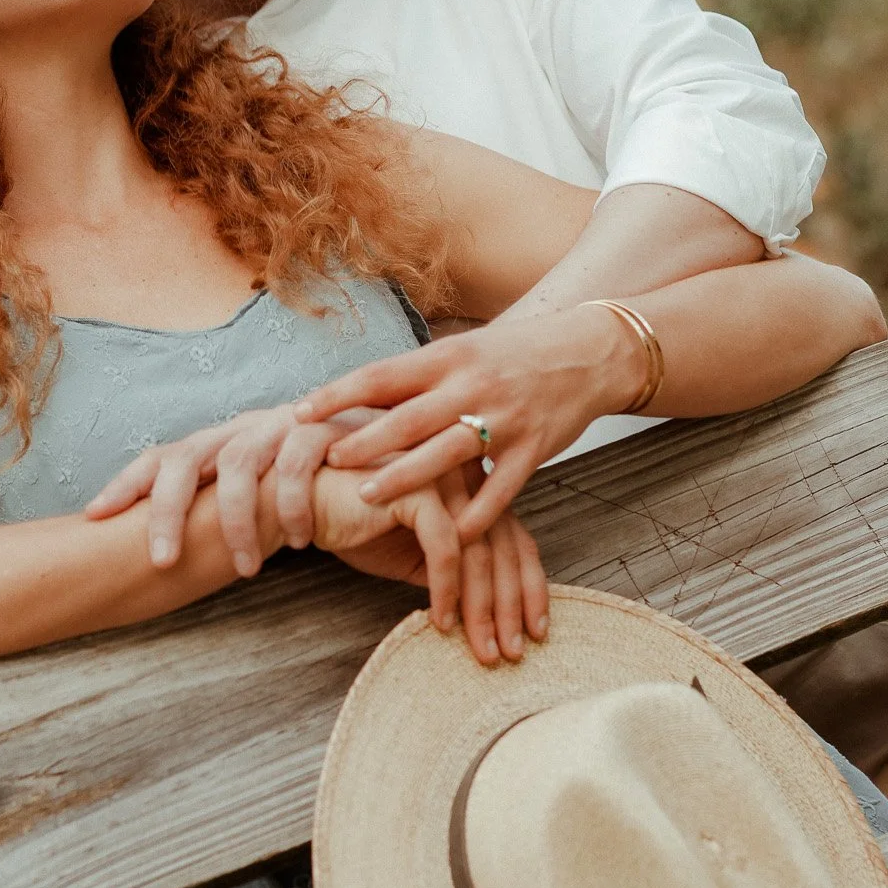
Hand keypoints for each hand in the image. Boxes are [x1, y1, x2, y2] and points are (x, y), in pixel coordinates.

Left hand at [83, 404, 381, 576]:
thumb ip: (222, 513)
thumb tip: (167, 557)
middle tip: (163, 561)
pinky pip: (298, 462)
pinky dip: (293, 502)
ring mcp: (280, 424)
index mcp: (218, 444)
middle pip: (186, 457)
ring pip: (240, 463)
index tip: (93, 515)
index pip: (161, 458)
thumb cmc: (313, 485)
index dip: (126, 483)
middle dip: (168, 510)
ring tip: (248, 570)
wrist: (385, 450)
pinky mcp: (324, 428)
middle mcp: (241, 429)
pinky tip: (297, 539)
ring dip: (238, 521)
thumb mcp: (259, 499)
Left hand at [294, 305, 645, 543]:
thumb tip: (354, 394)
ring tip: (367, 496)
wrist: (588, 353)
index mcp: (447, 358)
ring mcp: (505, 418)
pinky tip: (449, 535)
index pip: (382, 375)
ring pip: (447, 453)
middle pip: (408, 417)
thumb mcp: (462, 352)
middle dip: (365, 441)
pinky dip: (475, 514)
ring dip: (405, 477)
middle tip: (325, 459)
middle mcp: (472, 385)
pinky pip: (501, 488)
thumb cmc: (511, 356)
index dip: (338, 394)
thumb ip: (417, 376)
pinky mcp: (534, 449)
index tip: (299, 411)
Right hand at [312, 462, 549, 664]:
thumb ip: (449, 567)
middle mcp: (465, 475)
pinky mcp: (417, 488)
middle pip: (507, 545)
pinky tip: (442, 621)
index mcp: (470, 486)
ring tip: (484, 649)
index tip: (535, 631)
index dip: (530, 587)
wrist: (297, 500)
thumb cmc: (351, 522)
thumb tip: (481, 608)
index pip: (515, 538)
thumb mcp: (411, 552)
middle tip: (513, 653)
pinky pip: (446, 547)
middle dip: (513, 606)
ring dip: (484, 607)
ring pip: (481, 550)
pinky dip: (447, 589)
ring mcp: (443, 477)